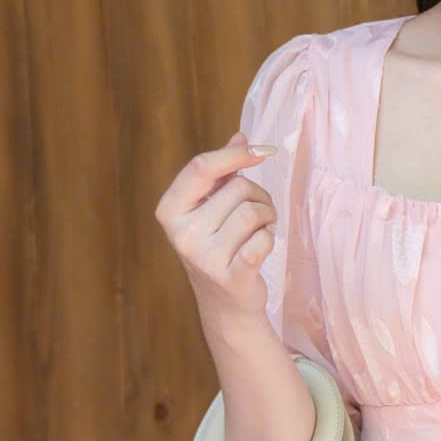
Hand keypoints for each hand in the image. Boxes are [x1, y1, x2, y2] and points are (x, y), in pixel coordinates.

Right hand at [155, 133, 278, 318]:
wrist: (226, 305)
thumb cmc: (221, 247)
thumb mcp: (212, 208)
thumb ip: (223, 172)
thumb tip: (241, 135)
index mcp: (170, 210)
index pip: (202, 167)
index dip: (236, 154)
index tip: (265, 149)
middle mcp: (181, 233)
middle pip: (237, 188)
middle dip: (259, 196)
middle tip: (259, 214)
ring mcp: (203, 258)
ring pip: (253, 211)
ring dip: (267, 217)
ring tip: (261, 230)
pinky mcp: (230, 277)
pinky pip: (263, 240)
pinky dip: (270, 238)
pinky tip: (262, 246)